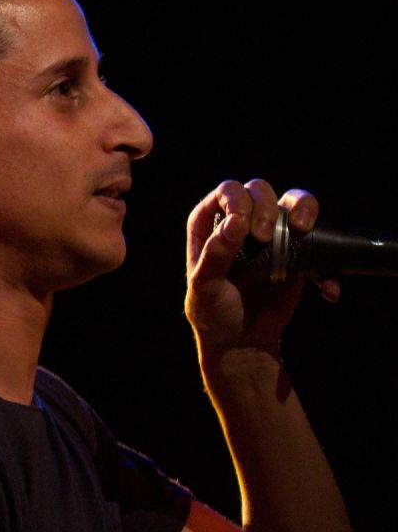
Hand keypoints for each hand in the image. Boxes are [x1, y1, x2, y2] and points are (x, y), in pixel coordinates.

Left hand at [185, 179, 338, 359]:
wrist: (240, 341)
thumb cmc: (212, 313)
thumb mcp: (204, 288)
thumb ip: (214, 257)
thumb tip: (234, 223)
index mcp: (209, 226)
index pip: (224, 192)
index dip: (236, 199)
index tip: (243, 224)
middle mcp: (240, 224)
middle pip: (258, 190)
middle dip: (265, 204)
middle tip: (264, 235)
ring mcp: (271, 236)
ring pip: (292, 202)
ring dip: (303, 208)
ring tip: (302, 229)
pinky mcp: (295, 255)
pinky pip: (319, 243)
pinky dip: (328, 263)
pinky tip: (325, 289)